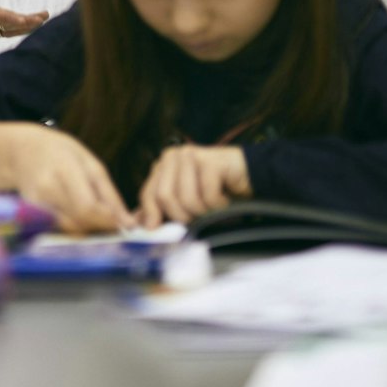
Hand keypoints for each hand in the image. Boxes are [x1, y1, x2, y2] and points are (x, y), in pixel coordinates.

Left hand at [0, 0, 47, 47]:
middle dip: (25, 19)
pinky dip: (15, 30)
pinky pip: (1, 31)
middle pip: (6, 17)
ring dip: (24, 23)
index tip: (27, 20)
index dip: (11, 17)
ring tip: (43, 20)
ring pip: (7, 24)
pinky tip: (27, 30)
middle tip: (45, 18)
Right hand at [0, 122, 133, 234]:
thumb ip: (109, 194)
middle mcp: (45, 188)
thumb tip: (128, 223)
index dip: (108, 220)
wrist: (21, 151)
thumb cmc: (60, 152)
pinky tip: (79, 216)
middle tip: (113, 221)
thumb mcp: (91, 163)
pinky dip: (75, 227)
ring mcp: (34, 202)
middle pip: (79, 222)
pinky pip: (59, 228)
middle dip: (101, 227)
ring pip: (70, 229)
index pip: (86, 207)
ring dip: (89, 229)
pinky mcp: (30, 213)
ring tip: (97, 216)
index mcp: (63, 169)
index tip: (124, 223)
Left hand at [137, 145, 251, 227]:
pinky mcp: (211, 161)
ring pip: (187, 198)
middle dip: (181, 216)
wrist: (248, 174)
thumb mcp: (184, 200)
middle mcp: (173, 156)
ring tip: (211, 209)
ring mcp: (191, 155)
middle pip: (165, 197)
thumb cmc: (214, 189)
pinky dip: (218, 205)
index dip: (152, 215)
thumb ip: (161, 208)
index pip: (148, 194)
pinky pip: (208, 195)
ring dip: (202, 212)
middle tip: (196, 220)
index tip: (157, 231)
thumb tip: (138, 223)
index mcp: (162, 165)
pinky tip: (224, 200)